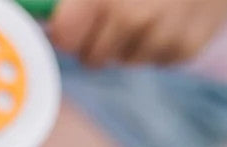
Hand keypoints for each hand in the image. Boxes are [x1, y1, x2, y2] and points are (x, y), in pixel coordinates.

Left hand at [48, 0, 226, 66]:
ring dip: (125, 41)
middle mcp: (136, 20)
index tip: (64, 18)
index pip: (65, 37)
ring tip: (142, 5)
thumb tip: (40, 9)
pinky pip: (154, 60)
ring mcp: (164, 39)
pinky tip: (165, 13)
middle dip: (92, 38)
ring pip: (124, 61)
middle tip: (107, 9)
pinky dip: (154, 43)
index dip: (61, 29)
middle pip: (92, 58)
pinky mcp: (186, 50)